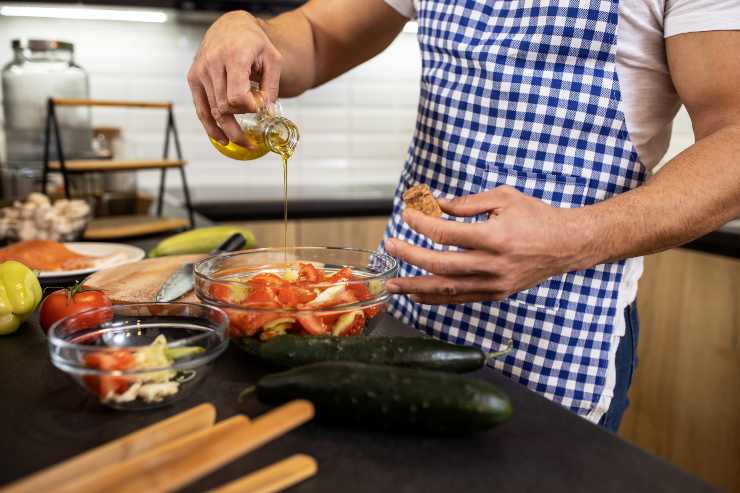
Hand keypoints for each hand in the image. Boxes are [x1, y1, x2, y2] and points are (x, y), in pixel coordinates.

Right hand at [187, 10, 282, 145]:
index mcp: (234, 57)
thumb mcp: (272, 59)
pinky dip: (210, 126)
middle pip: (224, 107)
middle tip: (251, 142)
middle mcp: (213, 64)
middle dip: (238, 125)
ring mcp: (200, 71)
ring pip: (213, 110)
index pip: (236, 95)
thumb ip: (271, 85)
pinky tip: (221, 138)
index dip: (248, 108)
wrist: (230, 27)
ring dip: (227, 130)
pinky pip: (200, 108)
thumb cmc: (254, 43)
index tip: (258, 108)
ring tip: (241, 144)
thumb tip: (266, 111)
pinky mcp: (193, 78)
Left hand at [384, 186, 595, 304]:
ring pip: (447, 288)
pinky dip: (436, 298)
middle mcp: (493, 264)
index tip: (407, 215)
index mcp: (494, 237)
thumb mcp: (503, 198)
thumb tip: (434, 204)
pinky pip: (460, 298)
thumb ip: (466, 203)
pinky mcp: (497, 294)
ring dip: (416, 286)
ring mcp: (495, 283)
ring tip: (392, 284)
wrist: (568, 244)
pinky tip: (417, 294)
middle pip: (441, 263)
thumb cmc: (536, 217)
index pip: (446, 233)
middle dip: (410, 255)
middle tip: (390, 246)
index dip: (421, 223)